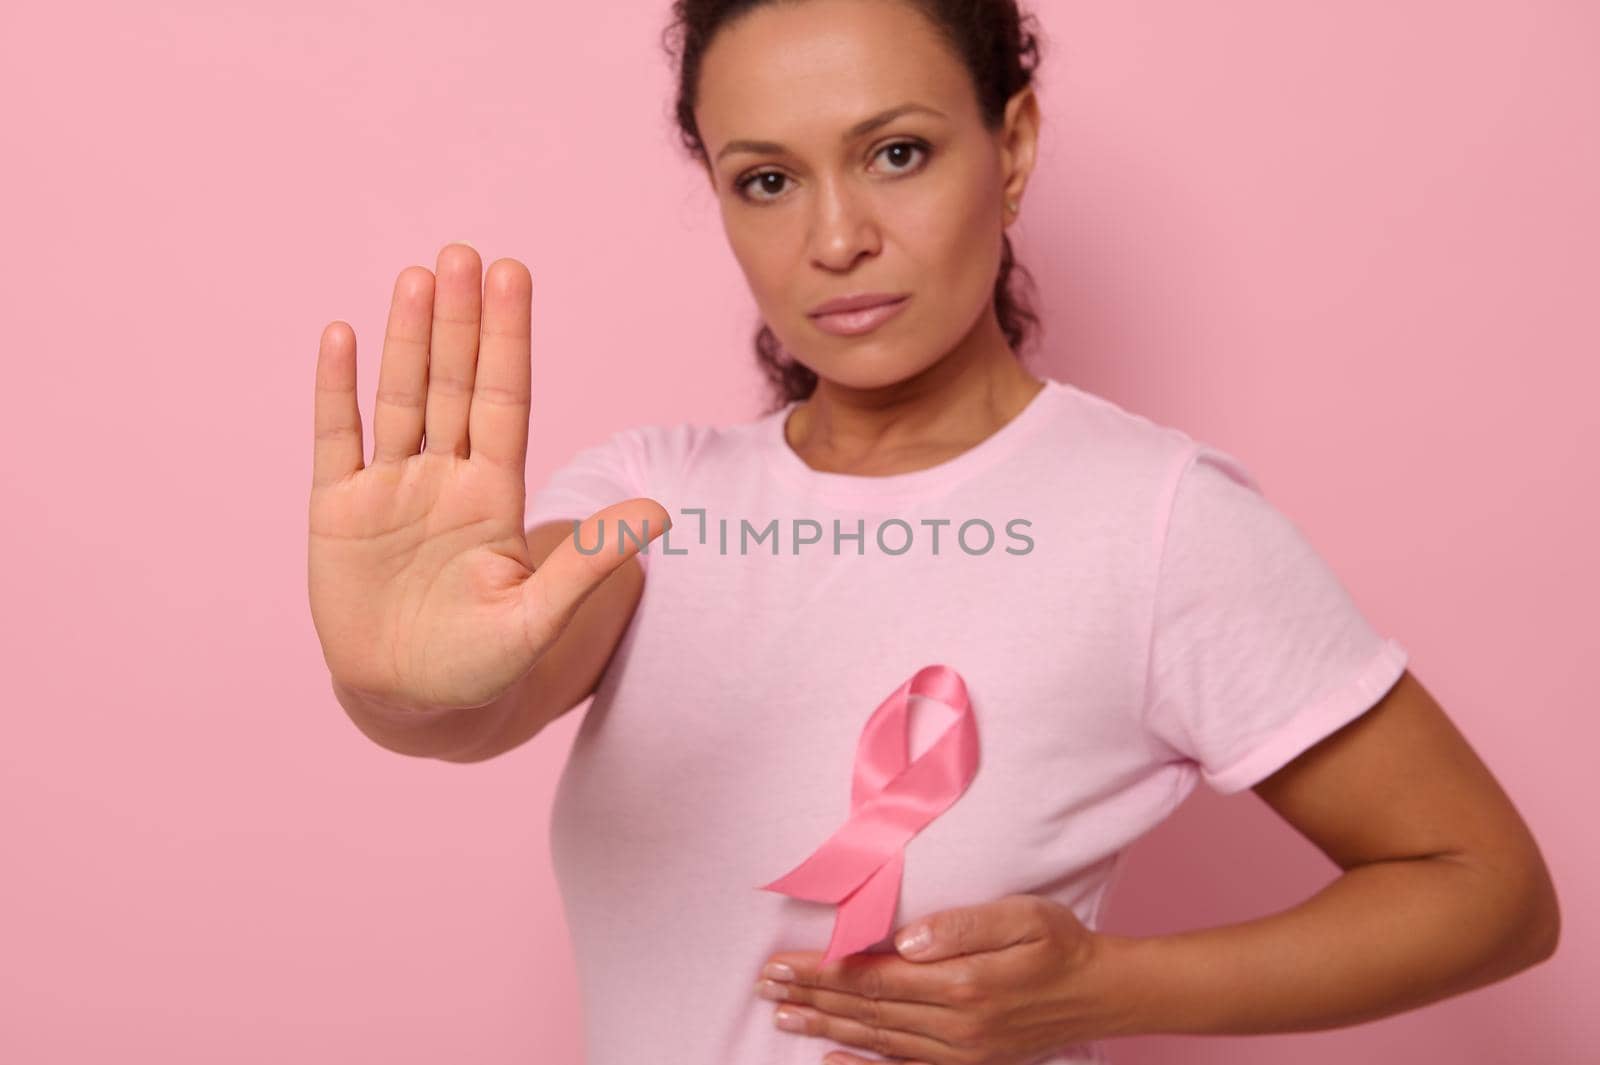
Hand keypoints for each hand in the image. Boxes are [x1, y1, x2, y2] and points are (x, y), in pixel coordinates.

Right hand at [309, 242, 668, 712]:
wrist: (412, 704)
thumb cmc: (482, 666)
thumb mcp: (538, 616)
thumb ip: (588, 561)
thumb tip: (661, 511)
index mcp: (496, 493)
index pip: (504, 399)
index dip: (508, 339)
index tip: (513, 275)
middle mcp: (446, 477)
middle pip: (453, 384)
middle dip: (460, 321)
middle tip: (464, 254)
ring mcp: (391, 488)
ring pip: (400, 398)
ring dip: (405, 339)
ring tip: (416, 278)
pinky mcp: (339, 510)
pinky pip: (337, 438)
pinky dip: (337, 390)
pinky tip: (342, 336)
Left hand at [755, 894, 1125, 1064]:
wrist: (1103, 993)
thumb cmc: (1060, 943)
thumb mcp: (1021, 916)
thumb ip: (962, 926)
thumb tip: (905, 939)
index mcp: (962, 983)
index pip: (872, 977)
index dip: (823, 971)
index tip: (781, 963)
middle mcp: (955, 1025)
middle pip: (866, 1011)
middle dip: (811, 997)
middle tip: (765, 987)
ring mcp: (961, 1051)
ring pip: (877, 1040)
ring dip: (825, 1027)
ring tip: (782, 1017)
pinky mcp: (968, 1064)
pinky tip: (830, 1060)